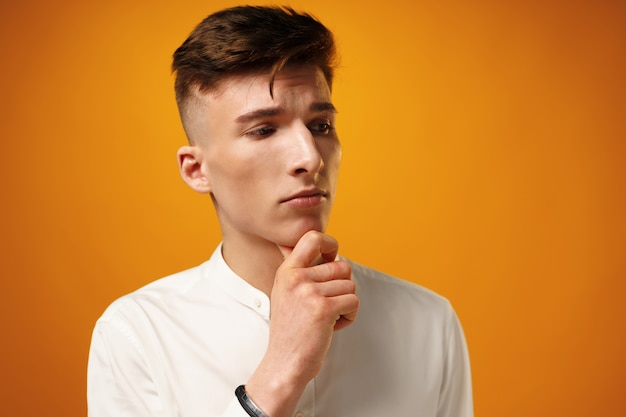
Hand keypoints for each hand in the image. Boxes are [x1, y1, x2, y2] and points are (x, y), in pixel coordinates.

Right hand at [245, 230, 358, 416]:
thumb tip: (290, 243)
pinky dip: (349, 317)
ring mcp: (309, 292)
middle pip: (342, 266)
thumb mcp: (283, 291)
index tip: (332, 256)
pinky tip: (332, 326)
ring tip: (327, 318)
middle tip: (325, 305)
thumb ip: (293, 268)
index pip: (312, 238)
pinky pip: (353, 301)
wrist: (285, 362)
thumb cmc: (289, 330)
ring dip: (345, 304)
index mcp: (287, 271)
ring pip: (350, 285)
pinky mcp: (324, 308)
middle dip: (342, 287)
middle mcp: (296, 278)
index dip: (330, 243)